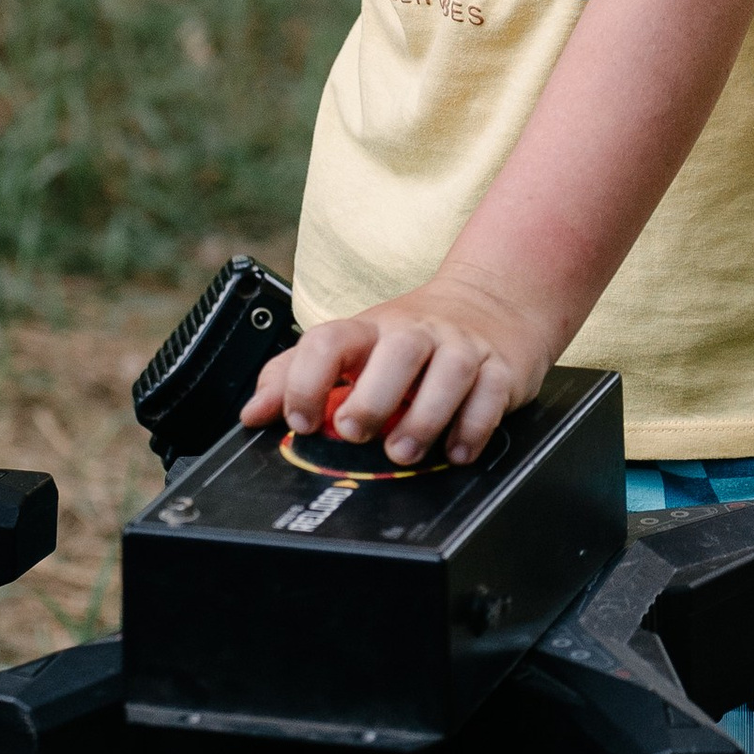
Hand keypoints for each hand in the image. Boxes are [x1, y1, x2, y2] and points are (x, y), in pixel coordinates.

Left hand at [240, 269, 557, 467]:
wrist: (493, 302)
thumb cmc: (409, 338)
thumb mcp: (352, 347)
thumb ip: (295, 377)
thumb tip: (252, 415)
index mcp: (370, 328)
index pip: (330, 340)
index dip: (307, 380)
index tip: (300, 421)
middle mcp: (416, 332)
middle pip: (397, 351)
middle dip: (372, 398)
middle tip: (354, 433)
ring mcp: (462, 346)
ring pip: (448, 372)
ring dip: (424, 418)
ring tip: (403, 451)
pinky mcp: (501, 368)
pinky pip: (491, 394)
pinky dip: (473, 427)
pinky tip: (455, 451)